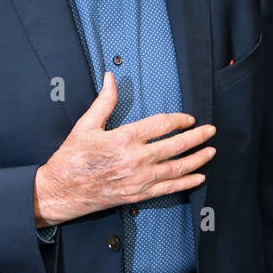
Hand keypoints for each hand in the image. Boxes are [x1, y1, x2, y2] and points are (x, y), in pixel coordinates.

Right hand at [33, 72, 215, 225]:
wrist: (61, 191)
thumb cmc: (71, 158)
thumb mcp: (86, 125)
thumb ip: (104, 101)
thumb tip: (111, 77)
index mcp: (123, 138)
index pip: (161, 125)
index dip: (179, 120)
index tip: (189, 118)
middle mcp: (135, 159)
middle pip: (175, 146)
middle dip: (197, 137)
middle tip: (211, 131)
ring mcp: (139, 179)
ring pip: (177, 168)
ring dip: (198, 159)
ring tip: (211, 151)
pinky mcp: (138, 195)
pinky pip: (168, 189)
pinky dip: (187, 183)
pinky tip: (200, 178)